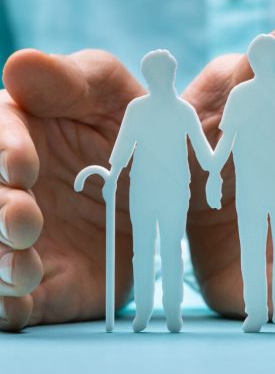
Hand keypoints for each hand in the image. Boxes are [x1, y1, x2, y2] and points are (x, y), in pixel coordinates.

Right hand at [0, 49, 144, 329]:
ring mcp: (29, 240)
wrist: (161, 185)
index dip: (2, 153)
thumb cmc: (131, 128)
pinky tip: (21, 304)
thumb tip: (19, 66)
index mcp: (21, 139)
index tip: (23, 168)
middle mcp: (15, 192)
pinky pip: (17, 302)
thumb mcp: (110, 93)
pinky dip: (11, 307)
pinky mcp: (49, 281)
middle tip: (25, 221)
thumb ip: (68, 80)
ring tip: (25, 270)